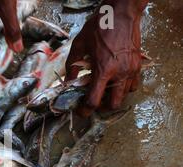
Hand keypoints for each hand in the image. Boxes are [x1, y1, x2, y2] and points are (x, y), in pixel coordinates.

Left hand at [66, 0, 147, 117]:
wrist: (121, 14)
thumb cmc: (99, 27)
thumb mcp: (79, 45)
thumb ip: (72, 66)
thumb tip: (68, 82)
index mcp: (103, 70)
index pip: (94, 101)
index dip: (85, 111)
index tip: (81, 112)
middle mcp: (119, 73)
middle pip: (113, 104)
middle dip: (102, 107)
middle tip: (93, 103)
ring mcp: (131, 70)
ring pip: (124, 96)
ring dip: (113, 97)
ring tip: (103, 91)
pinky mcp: (137, 66)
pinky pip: (132, 85)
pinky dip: (123, 88)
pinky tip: (114, 81)